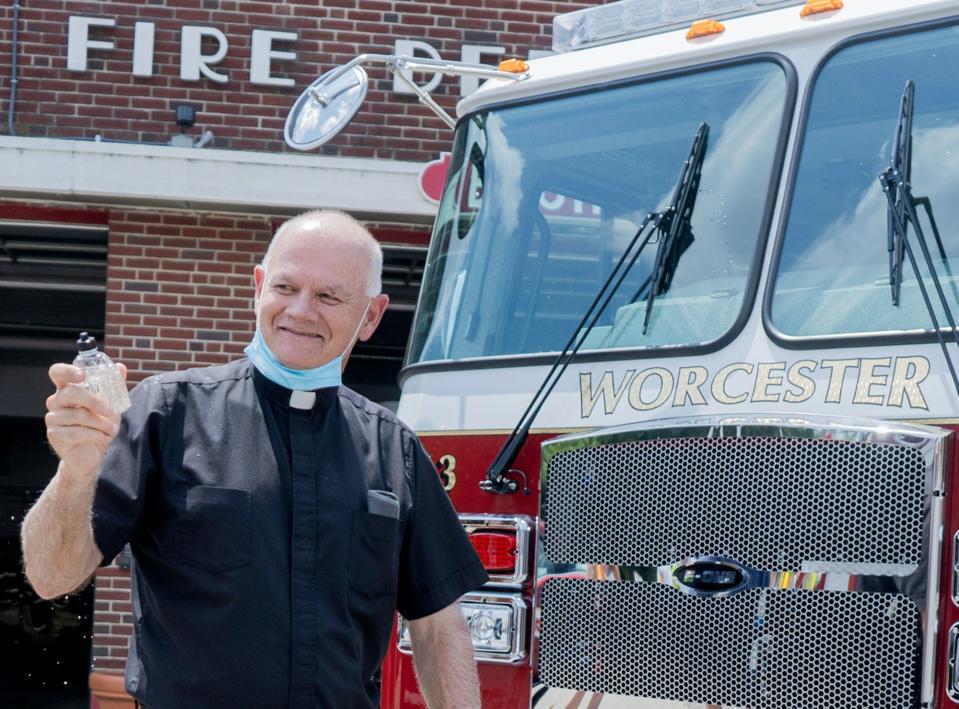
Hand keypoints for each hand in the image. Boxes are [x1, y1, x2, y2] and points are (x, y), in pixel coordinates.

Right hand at [45, 362, 125, 482]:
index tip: (83, 375)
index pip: (57, 373)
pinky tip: (104, 438)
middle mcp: (56, 402)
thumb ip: (114, 386)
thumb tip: (121, 367)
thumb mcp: (110, 405)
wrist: (91, 454)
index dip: (67, 371)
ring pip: (78, 415)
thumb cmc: (99, 426)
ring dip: (101, 423)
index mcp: (67, 390)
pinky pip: (77, 432)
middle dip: (94, 401)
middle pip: (70, 393)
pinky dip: (96, 435)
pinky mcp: (55, 435)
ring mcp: (53, 418)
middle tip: (111, 411)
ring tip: (112, 430)